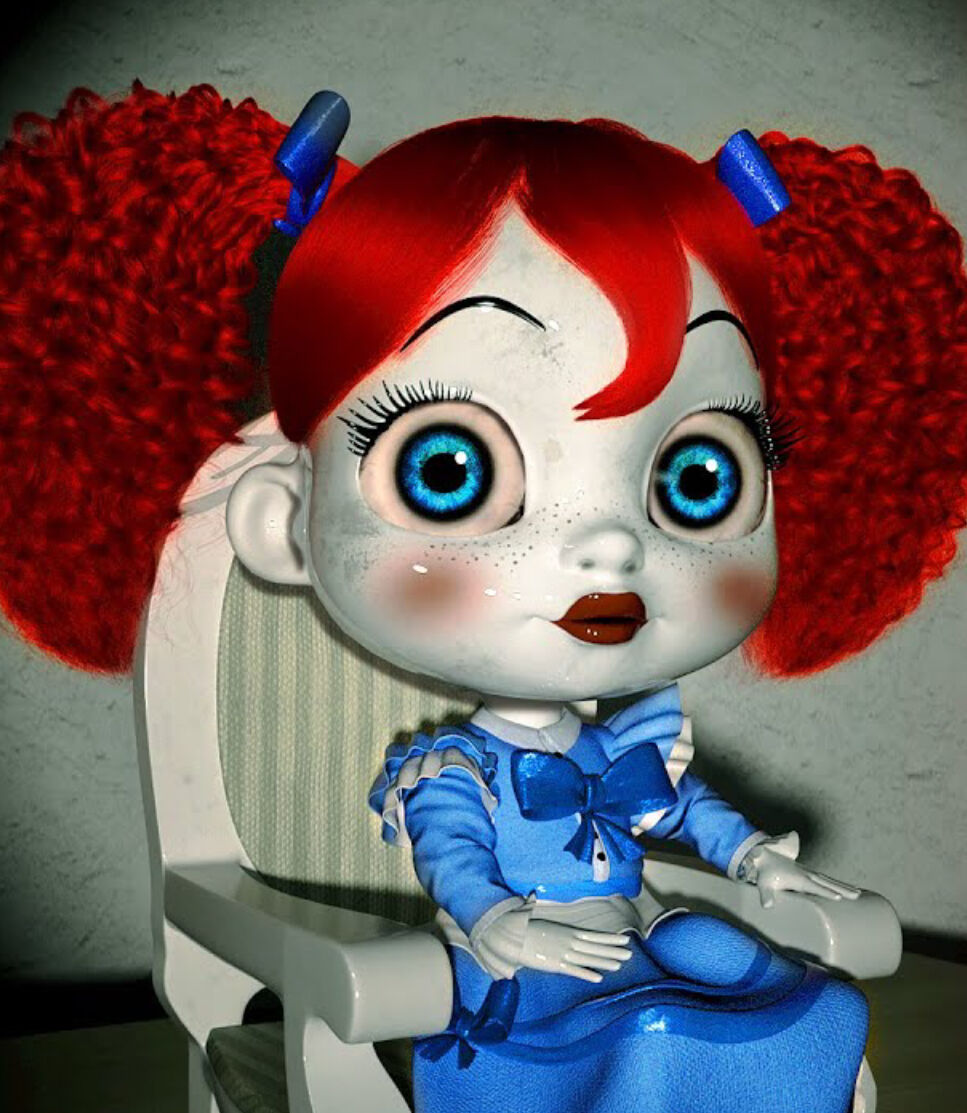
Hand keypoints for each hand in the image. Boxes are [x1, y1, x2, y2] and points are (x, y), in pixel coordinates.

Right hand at [520, 920, 633, 982]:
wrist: (512, 935)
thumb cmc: (527, 931)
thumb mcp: (547, 928)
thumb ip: (560, 931)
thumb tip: (570, 931)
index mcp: (568, 932)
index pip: (594, 935)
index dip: (610, 938)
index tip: (625, 939)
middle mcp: (569, 942)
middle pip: (595, 947)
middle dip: (613, 950)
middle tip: (630, 953)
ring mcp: (563, 953)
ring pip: (588, 958)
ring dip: (605, 961)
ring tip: (620, 964)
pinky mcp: (554, 964)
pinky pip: (573, 970)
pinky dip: (586, 974)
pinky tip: (599, 978)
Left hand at [747, 832, 861, 909]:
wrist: (765, 856)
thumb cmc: (765, 873)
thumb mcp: (763, 884)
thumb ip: (765, 894)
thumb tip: (767, 905)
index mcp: (798, 878)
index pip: (814, 886)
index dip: (825, 892)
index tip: (839, 897)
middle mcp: (807, 874)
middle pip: (827, 882)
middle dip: (842, 888)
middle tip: (858, 895)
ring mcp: (809, 873)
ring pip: (829, 880)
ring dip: (843, 886)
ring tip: (858, 893)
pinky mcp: (809, 874)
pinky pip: (826, 879)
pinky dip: (837, 883)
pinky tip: (845, 889)